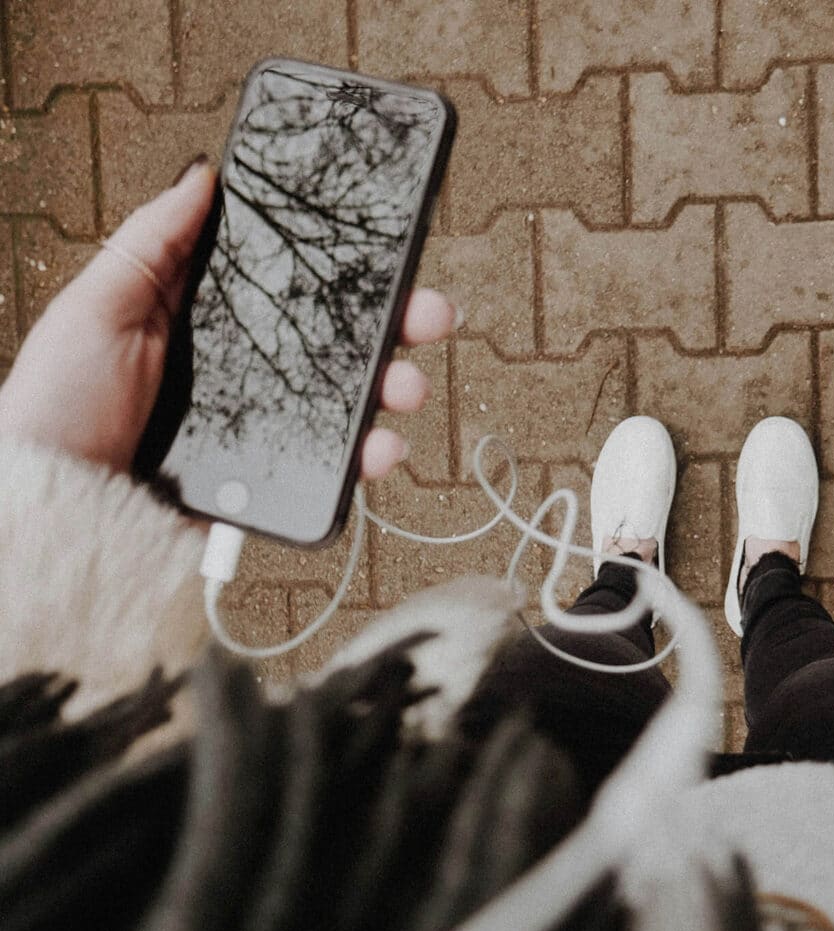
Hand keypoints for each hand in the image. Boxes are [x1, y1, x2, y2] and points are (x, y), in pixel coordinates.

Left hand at [0, 157, 452, 478]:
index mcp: (216, 324)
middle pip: (339, 344)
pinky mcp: (275, 482)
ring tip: (408, 388)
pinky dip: (369, 459)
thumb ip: (153, 243)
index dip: (345, 272)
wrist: (59, 505)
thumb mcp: (98, 306)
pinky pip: (334, 468)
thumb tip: (203, 176)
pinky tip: (381, 448)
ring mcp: (267, 427)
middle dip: (396, 327)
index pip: (295, 288)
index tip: (390, 253)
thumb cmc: (61, 404)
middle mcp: (252, 373)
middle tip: (429, 314)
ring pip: (350, 404)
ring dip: (395, 390)